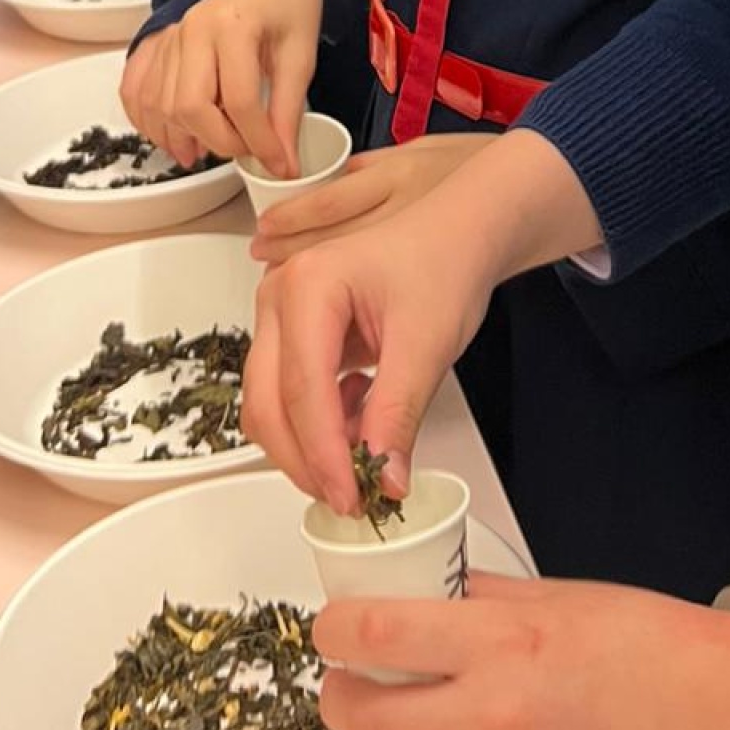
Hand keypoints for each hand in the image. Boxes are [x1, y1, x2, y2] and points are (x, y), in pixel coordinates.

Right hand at [118, 0, 322, 172]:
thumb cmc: (288, 7)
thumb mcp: (301, 55)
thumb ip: (289, 110)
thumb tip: (282, 162)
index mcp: (233, 26)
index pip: (240, 100)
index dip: (259, 141)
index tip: (277, 163)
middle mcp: (192, 30)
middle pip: (189, 106)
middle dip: (219, 142)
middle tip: (245, 151)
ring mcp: (171, 37)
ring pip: (161, 105)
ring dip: (183, 138)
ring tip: (212, 152)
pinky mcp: (160, 46)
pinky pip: (138, 92)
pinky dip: (151, 123)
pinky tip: (177, 138)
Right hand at [242, 129, 601, 510]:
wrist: (460, 230)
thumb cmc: (444, 259)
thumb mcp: (427, 343)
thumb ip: (399, 415)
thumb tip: (384, 478)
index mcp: (308, 285)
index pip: (303, 391)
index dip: (325, 455)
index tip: (353, 496)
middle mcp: (280, 294)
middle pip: (270, 402)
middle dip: (307, 460)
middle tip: (351, 498)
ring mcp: (281, 312)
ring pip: (272, 403)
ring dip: (311, 445)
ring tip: (365, 458)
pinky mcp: (294, 331)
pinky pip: (289, 392)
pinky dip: (319, 422)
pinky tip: (363, 416)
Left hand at [315, 576, 729, 729]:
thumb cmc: (659, 647)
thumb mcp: (561, 597)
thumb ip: (485, 603)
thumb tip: (427, 601)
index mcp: (501, 646)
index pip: (375, 637)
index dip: (334, 633)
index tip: (329, 632)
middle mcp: (495, 720)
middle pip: (368, 721)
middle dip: (347, 700)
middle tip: (357, 688)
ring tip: (515, 720)